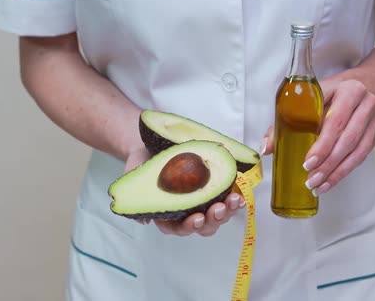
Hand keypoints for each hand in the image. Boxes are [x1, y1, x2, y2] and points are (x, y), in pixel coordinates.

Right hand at [123, 147, 245, 236]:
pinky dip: (234, 200)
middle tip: (218, 208)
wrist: (152, 145)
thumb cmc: (143, 163)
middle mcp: (186, 212)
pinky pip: (226, 200)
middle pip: (203, 227)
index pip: (177, 228)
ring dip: (228, 211)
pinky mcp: (214, 190)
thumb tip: (145, 220)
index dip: (188, 227)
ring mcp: (202, 202)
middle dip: (213, 220)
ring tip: (234, 200)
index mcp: (167, 215)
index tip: (196, 218)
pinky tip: (240, 196)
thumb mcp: (134, 176)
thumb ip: (135, 196)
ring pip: (218, 216)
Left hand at [262, 78, 374, 195]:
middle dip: (328, 163)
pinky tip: (329, 182)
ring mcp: (373, 121)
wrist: (356, 88)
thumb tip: (267, 148)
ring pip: (357, 152)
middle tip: (311, 179)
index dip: (323, 145)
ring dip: (337, 172)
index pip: (336, 121)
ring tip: (318, 186)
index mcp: (348, 90)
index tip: (308, 162)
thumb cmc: (327, 94)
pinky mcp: (374, 136)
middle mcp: (365, 104)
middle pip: (348, 139)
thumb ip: (285, 120)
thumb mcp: (307, 98)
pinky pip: (360, 157)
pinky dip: (344, 172)